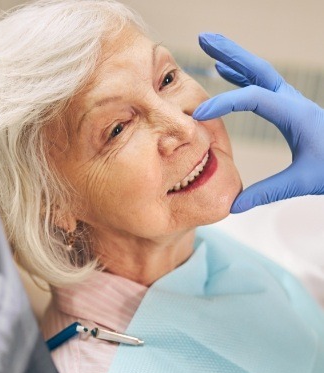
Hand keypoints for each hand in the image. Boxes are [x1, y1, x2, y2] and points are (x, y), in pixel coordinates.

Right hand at [193, 32, 323, 212]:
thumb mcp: (301, 182)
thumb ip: (267, 193)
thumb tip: (234, 206)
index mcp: (295, 114)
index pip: (254, 98)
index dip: (224, 104)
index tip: (198, 116)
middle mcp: (292, 101)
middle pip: (257, 68)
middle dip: (230, 52)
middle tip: (204, 38)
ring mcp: (291, 101)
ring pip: (258, 72)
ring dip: (233, 58)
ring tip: (209, 46)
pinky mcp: (289, 107)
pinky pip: (261, 84)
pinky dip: (241, 75)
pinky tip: (226, 72)